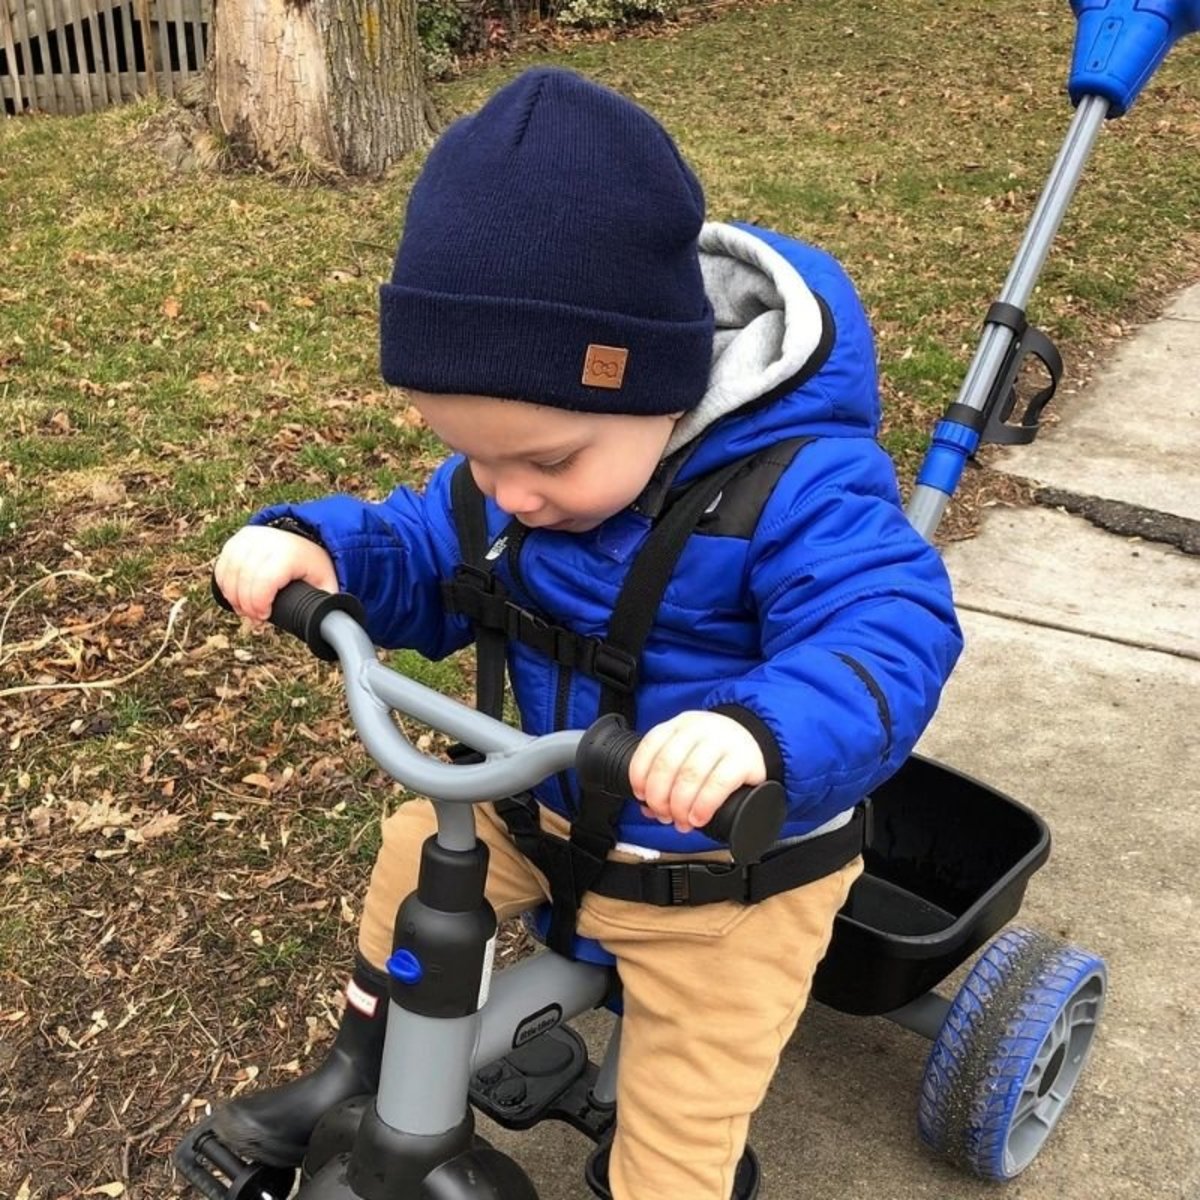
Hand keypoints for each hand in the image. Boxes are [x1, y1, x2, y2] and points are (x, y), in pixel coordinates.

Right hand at [214, 525, 337, 622]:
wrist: (306, 540)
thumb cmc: (315, 567)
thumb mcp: (326, 585)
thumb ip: (327, 606)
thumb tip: (329, 630)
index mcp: (290, 554)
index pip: (264, 582)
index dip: (259, 604)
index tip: (264, 616)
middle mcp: (268, 542)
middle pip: (244, 580)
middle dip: (245, 605)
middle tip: (254, 617)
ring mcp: (251, 538)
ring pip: (230, 573)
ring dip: (232, 597)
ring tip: (244, 610)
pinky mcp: (239, 538)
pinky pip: (222, 565)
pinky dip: (224, 584)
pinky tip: (233, 596)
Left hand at [628, 711, 766, 833]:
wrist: (758, 739)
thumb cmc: (717, 753)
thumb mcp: (690, 751)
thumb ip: (668, 775)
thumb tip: (648, 808)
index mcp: (679, 725)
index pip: (650, 746)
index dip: (640, 775)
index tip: (642, 797)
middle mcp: (699, 729)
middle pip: (667, 764)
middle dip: (659, 797)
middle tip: (664, 815)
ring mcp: (722, 742)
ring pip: (690, 774)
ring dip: (680, 805)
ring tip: (682, 821)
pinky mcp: (743, 760)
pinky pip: (718, 783)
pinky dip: (703, 805)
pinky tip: (699, 818)